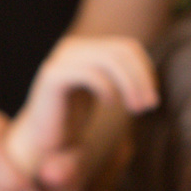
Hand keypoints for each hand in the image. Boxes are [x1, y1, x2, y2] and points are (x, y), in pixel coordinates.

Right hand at [9, 35, 158, 175]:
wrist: (38, 143)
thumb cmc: (72, 122)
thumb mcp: (102, 96)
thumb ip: (121, 79)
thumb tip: (150, 77)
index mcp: (85, 49)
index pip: (127, 47)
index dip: (146, 71)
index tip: (152, 99)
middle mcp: (72, 47)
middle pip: (121, 51)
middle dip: (141, 78)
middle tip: (149, 106)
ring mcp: (61, 59)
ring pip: (109, 59)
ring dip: (130, 85)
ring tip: (136, 109)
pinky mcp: (52, 75)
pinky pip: (90, 73)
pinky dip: (107, 88)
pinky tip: (110, 103)